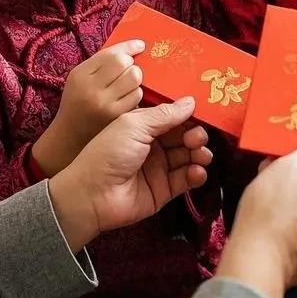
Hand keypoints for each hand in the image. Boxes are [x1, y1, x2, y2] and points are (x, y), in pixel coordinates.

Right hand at [33, 40, 144, 174]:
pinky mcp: (116, 117)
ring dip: (135, 79)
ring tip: (126, 84)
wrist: (69, 137)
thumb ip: (100, 63)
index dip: (129, 47)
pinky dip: (135, 94)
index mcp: (80, 74)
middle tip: (129, 69)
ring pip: (134, 79)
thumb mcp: (80, 78)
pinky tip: (126, 98)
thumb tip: (130, 47)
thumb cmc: (78, 102)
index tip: (140, 45)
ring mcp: (105, 104)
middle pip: (125, 64)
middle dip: (131, 64)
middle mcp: (91, 88)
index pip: (112, 53)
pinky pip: (136, 96)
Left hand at [48, 97, 211, 252]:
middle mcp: (153, 146)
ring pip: (188, 157)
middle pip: (183, 137)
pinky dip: (196, 174)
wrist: (92, 195)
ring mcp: (159, 168)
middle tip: (198, 137)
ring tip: (201, 155)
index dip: (188, 116)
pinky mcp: (164, 190)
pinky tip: (197, 171)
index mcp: (143, 126)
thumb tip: (191, 101)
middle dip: (195, 135)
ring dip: (199, 154)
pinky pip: (186, 180)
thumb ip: (165, 114)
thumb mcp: (135, 125)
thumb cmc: (108, 153)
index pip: (172, 118)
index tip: (204, 114)